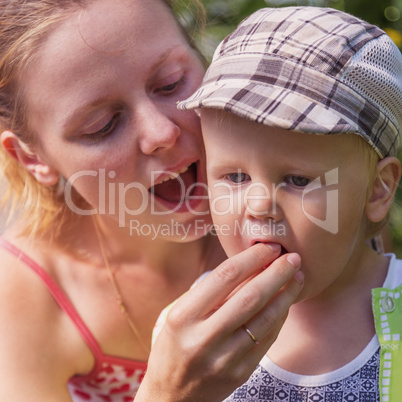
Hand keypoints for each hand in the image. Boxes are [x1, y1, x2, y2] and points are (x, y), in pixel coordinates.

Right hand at [136, 243, 302, 401]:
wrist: (172, 396)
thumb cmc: (174, 346)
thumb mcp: (180, 315)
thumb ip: (210, 293)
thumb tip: (250, 265)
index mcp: (183, 316)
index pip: (225, 277)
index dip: (252, 258)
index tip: (269, 247)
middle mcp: (203, 337)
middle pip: (250, 296)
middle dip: (277, 272)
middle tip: (293, 257)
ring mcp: (224, 359)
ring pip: (265, 319)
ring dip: (286, 294)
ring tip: (298, 276)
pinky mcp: (240, 374)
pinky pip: (267, 339)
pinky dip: (280, 316)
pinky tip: (287, 302)